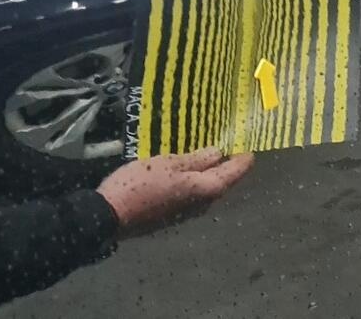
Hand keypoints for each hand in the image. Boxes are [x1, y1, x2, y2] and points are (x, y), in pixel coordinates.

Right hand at [97, 147, 253, 234]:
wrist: (110, 215)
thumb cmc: (141, 184)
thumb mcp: (169, 163)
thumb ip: (196, 159)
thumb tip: (218, 154)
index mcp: (205, 189)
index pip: (233, 173)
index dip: (243, 160)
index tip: (251, 148)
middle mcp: (202, 204)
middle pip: (221, 182)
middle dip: (228, 165)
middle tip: (232, 146)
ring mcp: (187, 211)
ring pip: (206, 188)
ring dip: (210, 172)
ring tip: (210, 153)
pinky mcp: (172, 213)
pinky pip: (191, 193)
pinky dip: (195, 179)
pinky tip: (188, 169)